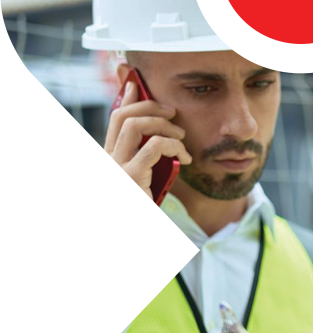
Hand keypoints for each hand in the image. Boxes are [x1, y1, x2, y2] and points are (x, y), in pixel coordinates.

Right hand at [98, 80, 191, 270]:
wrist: (125, 247)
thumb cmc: (136, 220)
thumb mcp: (138, 187)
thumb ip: (143, 166)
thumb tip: (161, 149)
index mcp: (108, 160)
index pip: (114, 118)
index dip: (127, 97)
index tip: (139, 84)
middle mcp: (108, 160)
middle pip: (123, 114)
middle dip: (151, 106)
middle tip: (173, 112)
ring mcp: (117, 168)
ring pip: (136, 125)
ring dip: (164, 124)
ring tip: (181, 136)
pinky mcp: (131, 178)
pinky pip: (154, 147)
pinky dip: (173, 145)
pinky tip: (184, 158)